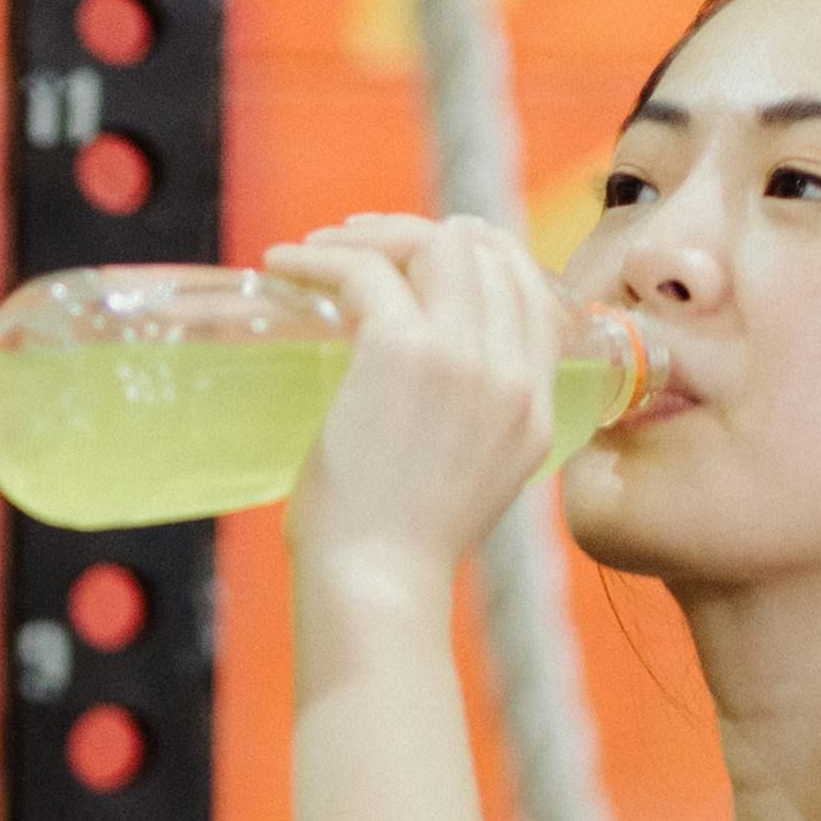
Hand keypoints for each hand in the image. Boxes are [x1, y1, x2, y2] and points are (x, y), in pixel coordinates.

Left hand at [259, 211, 572, 606]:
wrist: (378, 587)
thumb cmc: (396, 554)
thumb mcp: (468, 485)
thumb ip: (468, 431)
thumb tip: (419, 392)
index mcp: (536, 407)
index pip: (528, 289)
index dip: (477, 252)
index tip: (426, 247)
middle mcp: (511, 374)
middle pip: (482, 253)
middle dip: (418, 232)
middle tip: (358, 242)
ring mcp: (463, 357)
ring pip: (430, 245)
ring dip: (367, 235)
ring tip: (317, 249)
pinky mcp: (402, 350)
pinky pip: (366, 269)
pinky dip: (320, 257)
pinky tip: (284, 263)